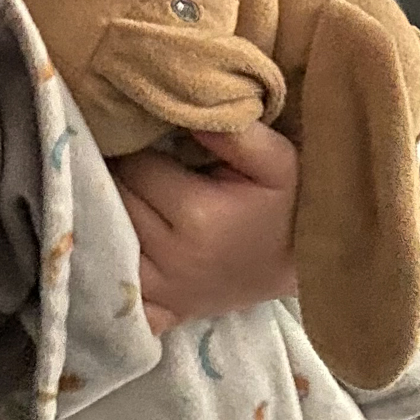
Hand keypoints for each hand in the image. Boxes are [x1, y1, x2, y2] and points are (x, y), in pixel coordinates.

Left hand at [114, 123, 299, 334]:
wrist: (311, 262)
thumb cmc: (291, 204)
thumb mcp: (278, 159)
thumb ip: (234, 132)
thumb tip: (183, 108)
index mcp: (197, 216)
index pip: (133, 167)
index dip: (133, 145)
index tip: (141, 133)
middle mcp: (173, 259)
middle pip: (115, 202)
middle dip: (116, 175)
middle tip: (128, 157)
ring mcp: (166, 293)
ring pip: (108, 240)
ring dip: (110, 214)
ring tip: (126, 191)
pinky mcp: (166, 312)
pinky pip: (120, 295)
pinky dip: (112, 269)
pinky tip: (116, 243)